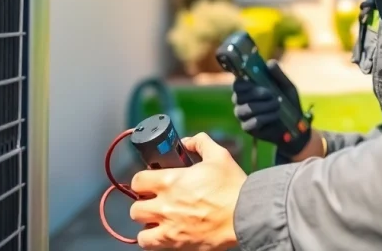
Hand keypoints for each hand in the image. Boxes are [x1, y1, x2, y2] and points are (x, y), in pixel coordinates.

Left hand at [129, 132, 246, 250]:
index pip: (137, 181)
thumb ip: (200, 143)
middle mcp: (164, 206)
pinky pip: (151, 245)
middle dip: (144, 204)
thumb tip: (188, 141)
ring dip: (148, 224)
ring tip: (159, 220)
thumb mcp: (218, 155)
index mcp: (170, 181)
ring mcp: (169, 228)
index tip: (151, 183)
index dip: (142, 181)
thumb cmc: (232, 186)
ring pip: (140, 230)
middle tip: (156, 202)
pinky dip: (154, 240)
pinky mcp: (177, 244)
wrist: (245, 215)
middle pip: (135, 208)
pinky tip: (165, 233)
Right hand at [231, 59, 310, 157]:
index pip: (237, 84)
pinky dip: (266, 117)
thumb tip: (269, 63)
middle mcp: (241, 102)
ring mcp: (243, 116)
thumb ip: (278, 75)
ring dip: (263, 106)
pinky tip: (276, 115)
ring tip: (277, 105)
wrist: (295, 125)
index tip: (257, 82)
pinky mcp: (248, 128)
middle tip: (271, 94)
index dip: (244, 83)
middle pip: (238, 96)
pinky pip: (252, 122)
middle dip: (256, 94)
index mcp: (248, 89)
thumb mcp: (286, 86)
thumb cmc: (288, 102)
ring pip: (244, 109)